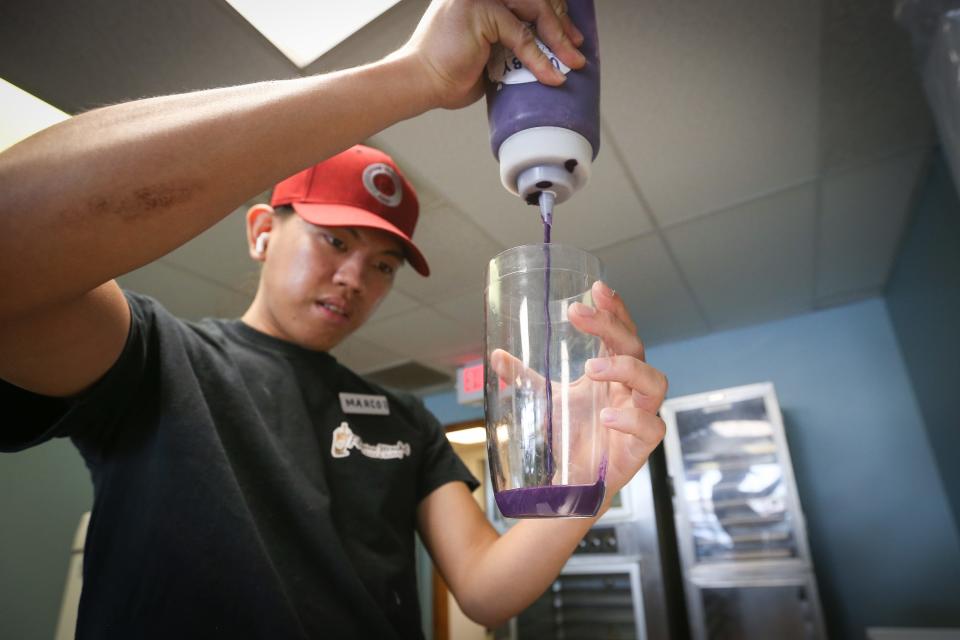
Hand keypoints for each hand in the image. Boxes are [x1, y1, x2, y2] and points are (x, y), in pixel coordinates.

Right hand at [398, 0, 585, 109]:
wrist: (420, 82)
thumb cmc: (448, 71)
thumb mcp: (489, 48)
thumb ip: (511, 37)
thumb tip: (545, 46)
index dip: (555, 9)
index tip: (571, 33)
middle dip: (562, 23)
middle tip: (576, 48)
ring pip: (535, 9)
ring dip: (558, 38)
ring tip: (572, 62)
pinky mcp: (479, 10)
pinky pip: (521, 34)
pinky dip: (540, 58)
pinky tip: (551, 75)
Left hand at [489, 281, 667, 497]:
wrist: (573, 484)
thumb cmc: (571, 437)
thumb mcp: (546, 401)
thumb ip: (525, 378)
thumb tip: (496, 355)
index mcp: (613, 372)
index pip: (621, 332)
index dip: (614, 309)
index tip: (596, 289)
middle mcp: (630, 390)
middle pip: (636, 349)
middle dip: (612, 327)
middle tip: (582, 316)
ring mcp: (640, 416)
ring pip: (655, 383)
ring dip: (626, 369)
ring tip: (592, 369)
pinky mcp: (642, 447)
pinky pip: (652, 427)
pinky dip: (631, 419)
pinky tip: (608, 415)